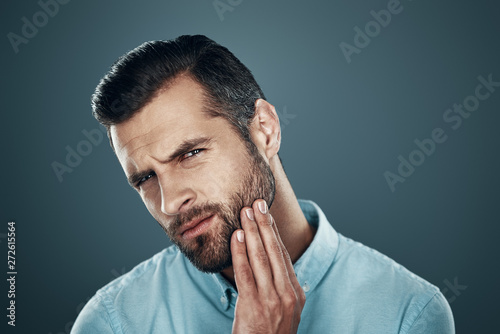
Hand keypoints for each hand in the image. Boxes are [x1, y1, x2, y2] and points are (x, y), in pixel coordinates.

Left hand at [231, 199, 305, 333]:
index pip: (283, 255)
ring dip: (252, 232)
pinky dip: (240, 252)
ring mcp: (271, 298)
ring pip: (260, 257)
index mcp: (295, 292)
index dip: (274, 232)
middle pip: (274, 250)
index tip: (267, 214)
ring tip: (245, 212)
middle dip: (265, 224)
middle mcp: (286, 292)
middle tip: (257, 202)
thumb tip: (273, 266)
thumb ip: (280, 289)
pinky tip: (237, 236)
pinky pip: (245, 272)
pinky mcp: (254, 304)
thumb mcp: (284, 311)